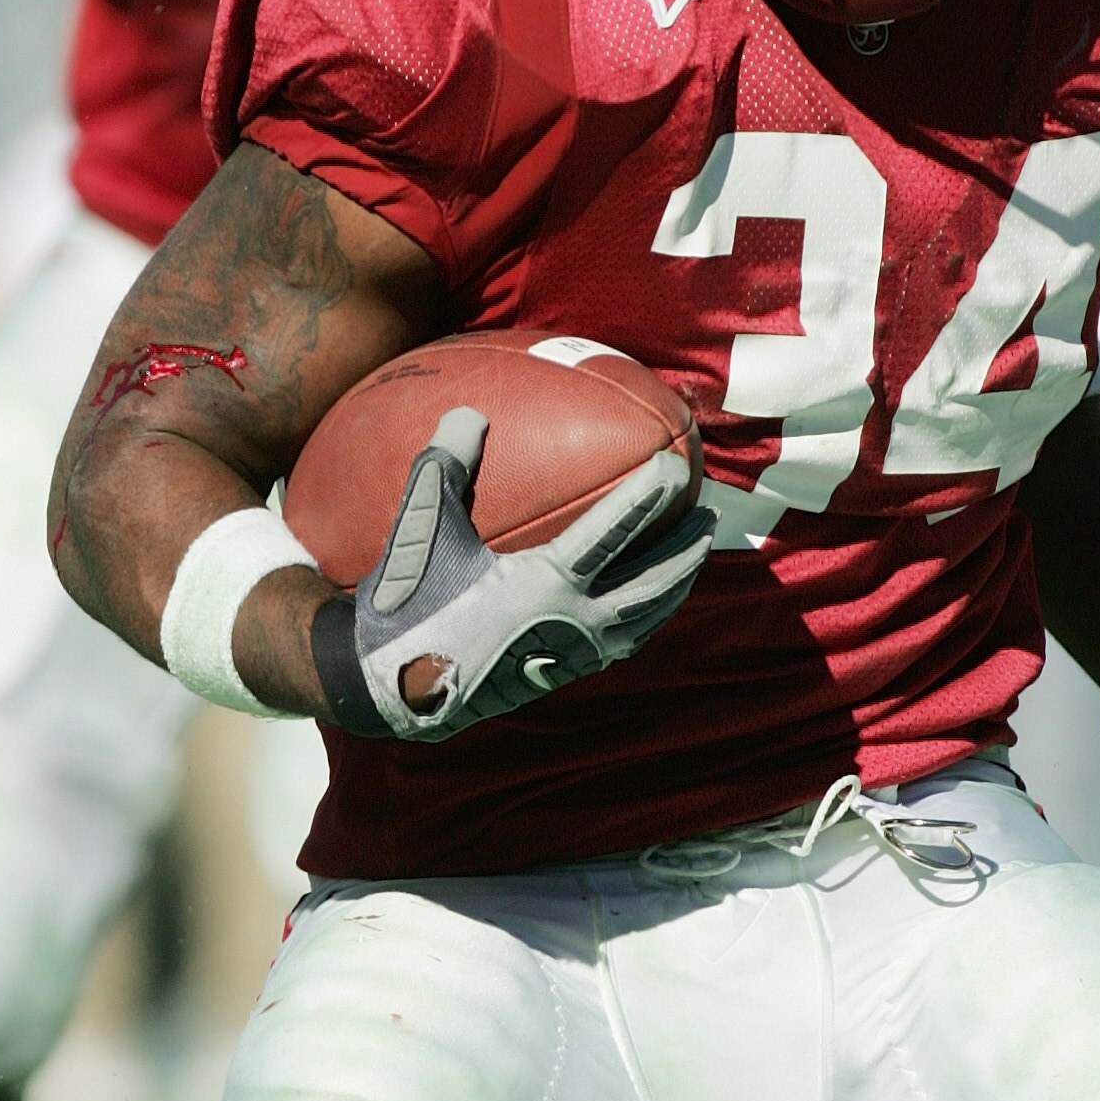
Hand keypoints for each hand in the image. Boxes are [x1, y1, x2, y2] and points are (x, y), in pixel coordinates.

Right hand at [313, 406, 711, 741]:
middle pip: (651, 583)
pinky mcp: (559, 674)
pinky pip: (619, 641)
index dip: (650, 497)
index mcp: (544, 584)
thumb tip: (468, 412)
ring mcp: (570, 653)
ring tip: (694, 558)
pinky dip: (643, 616)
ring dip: (675, 585)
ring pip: (643, 618)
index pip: (614, 534)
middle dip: (685, 547)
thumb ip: (446, 467)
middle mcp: (571, 622)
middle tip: (709, 513)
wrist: (390, 688)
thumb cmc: (405, 603)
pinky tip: (644, 603)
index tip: (679, 466)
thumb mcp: (420, 529)